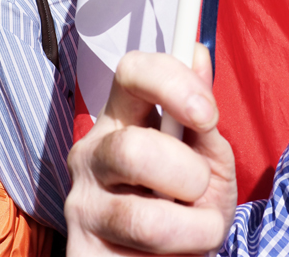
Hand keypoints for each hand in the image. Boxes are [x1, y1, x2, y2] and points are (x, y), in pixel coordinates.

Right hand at [66, 44, 236, 254]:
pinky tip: (168, 253)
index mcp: (122, 120)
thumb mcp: (208, 160)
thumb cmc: (191, 208)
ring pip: (144, 217)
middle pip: (133, 148)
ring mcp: (80, 204)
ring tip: (193, 232)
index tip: (207, 114)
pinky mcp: (81, 251)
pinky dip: (179, 256)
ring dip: (193, 229)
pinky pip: (140, 256)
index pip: (129, 72)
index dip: (171, 83)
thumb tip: (196, 52)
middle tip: (199, 191)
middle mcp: (90, 154)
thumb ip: (201, 116)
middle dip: (188, 175)